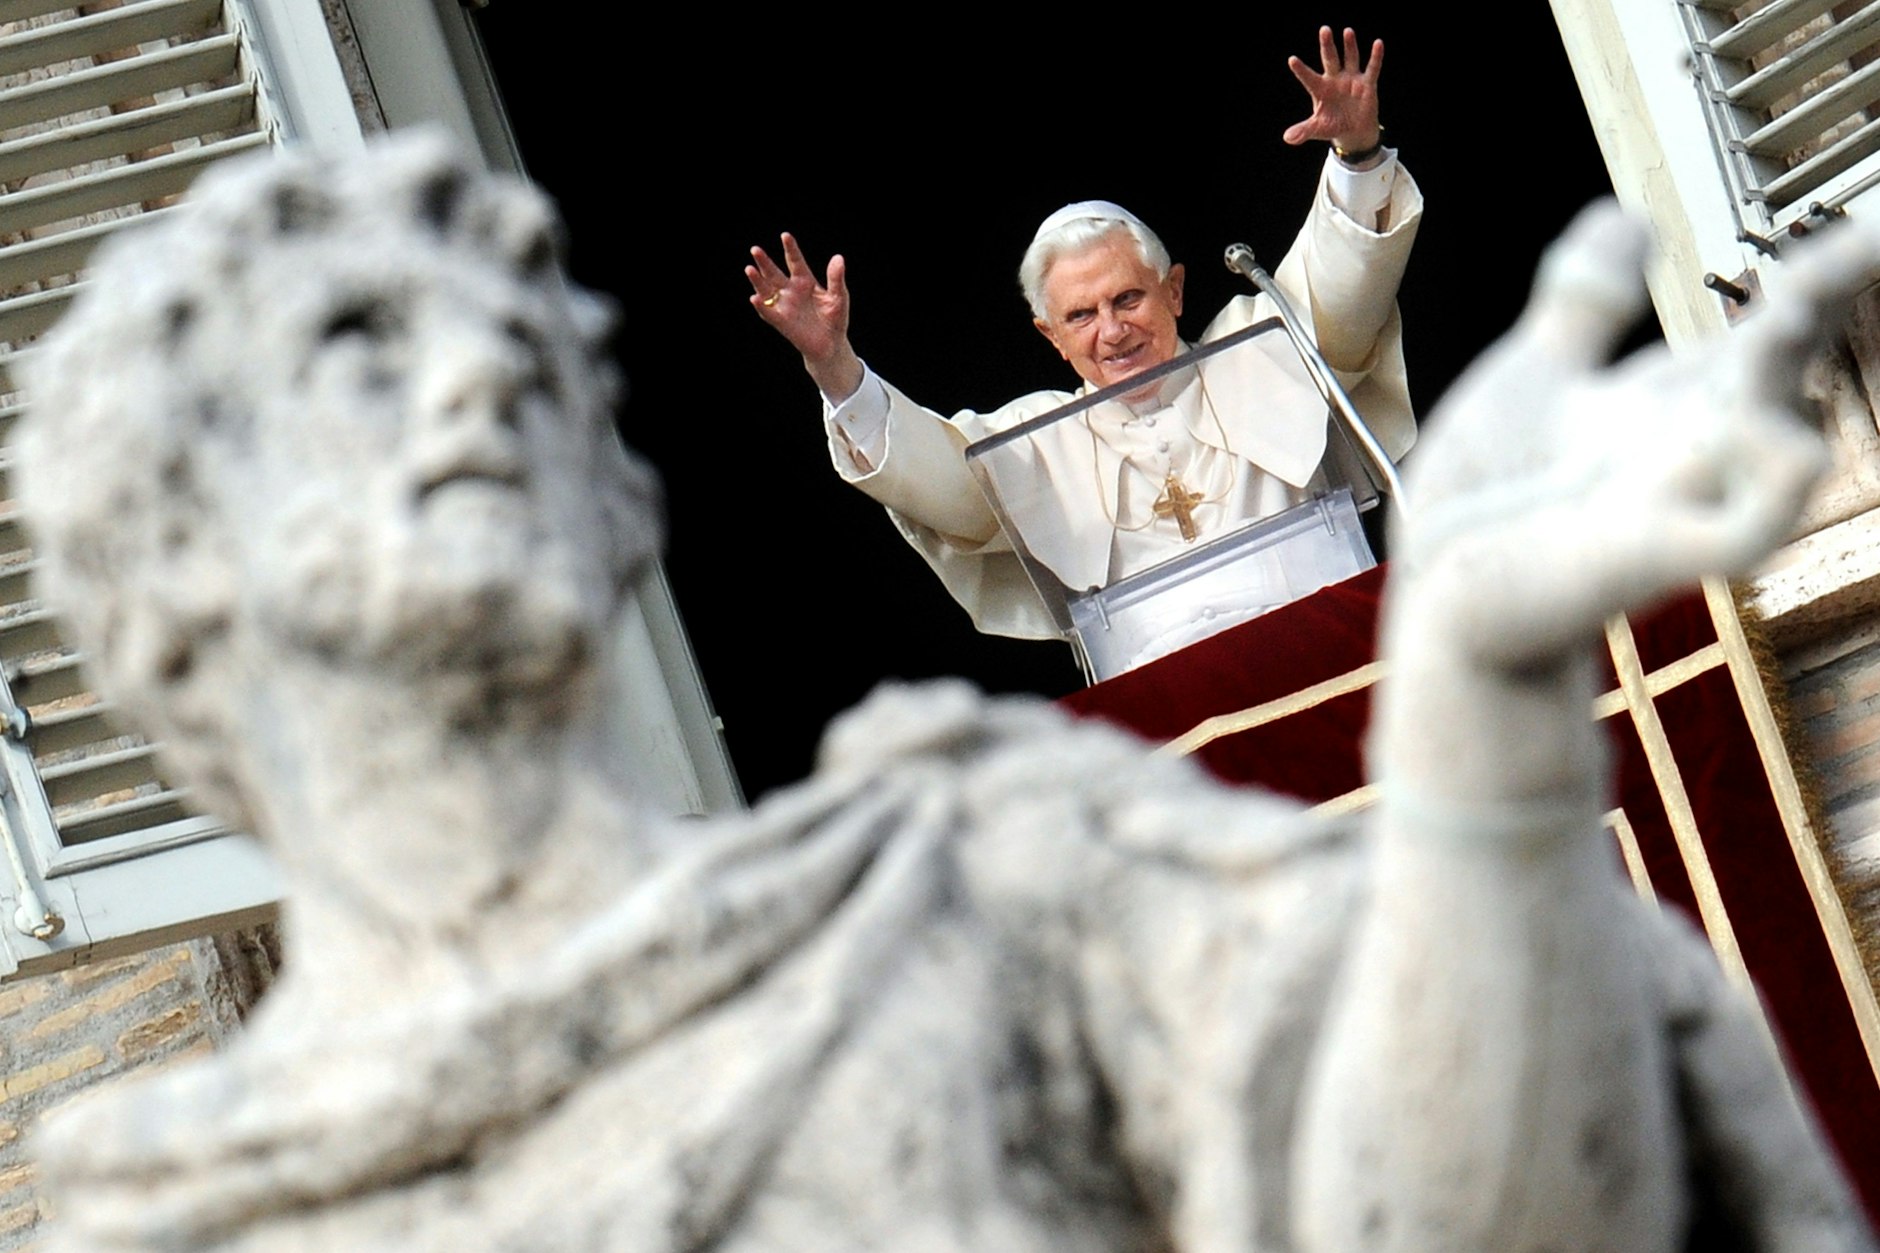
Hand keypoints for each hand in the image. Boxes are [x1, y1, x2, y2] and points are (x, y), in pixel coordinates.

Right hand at [746, 232, 862, 400]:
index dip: (790, 249)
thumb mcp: (839, 297)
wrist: (831, 345)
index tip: (785, 235)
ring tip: (750, 269)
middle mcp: (791, 291)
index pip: (795, 262)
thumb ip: (836, 279)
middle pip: (775, 273)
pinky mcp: (781, 322)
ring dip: (758, 280)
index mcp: (805, 281)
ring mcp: (784, 306)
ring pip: (767, 290)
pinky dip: (761, 306)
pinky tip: (755, 297)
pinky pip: (769, 312)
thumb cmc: (835, 319)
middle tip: (755, 249)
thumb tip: (838, 257)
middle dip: (765, 262)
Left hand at [1283, 26, 1383, 154]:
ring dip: (1349, 46)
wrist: (1354, 132)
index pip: (1308, 78)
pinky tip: (1378, 43)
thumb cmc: (1332, 126)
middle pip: (1330, 59)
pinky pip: (1372, 68)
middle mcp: (1335, 80)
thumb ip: (1303, 131)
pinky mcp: (1367, 84)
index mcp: (1320, 89)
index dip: (1300, 70)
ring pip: (1350, 58)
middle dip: (1327, 45)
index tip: (1291, 60)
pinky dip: (1376, 57)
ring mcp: (1351, 80)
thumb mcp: (1317, 129)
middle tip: (1324, 29)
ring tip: (1347, 31)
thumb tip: (1287, 138)